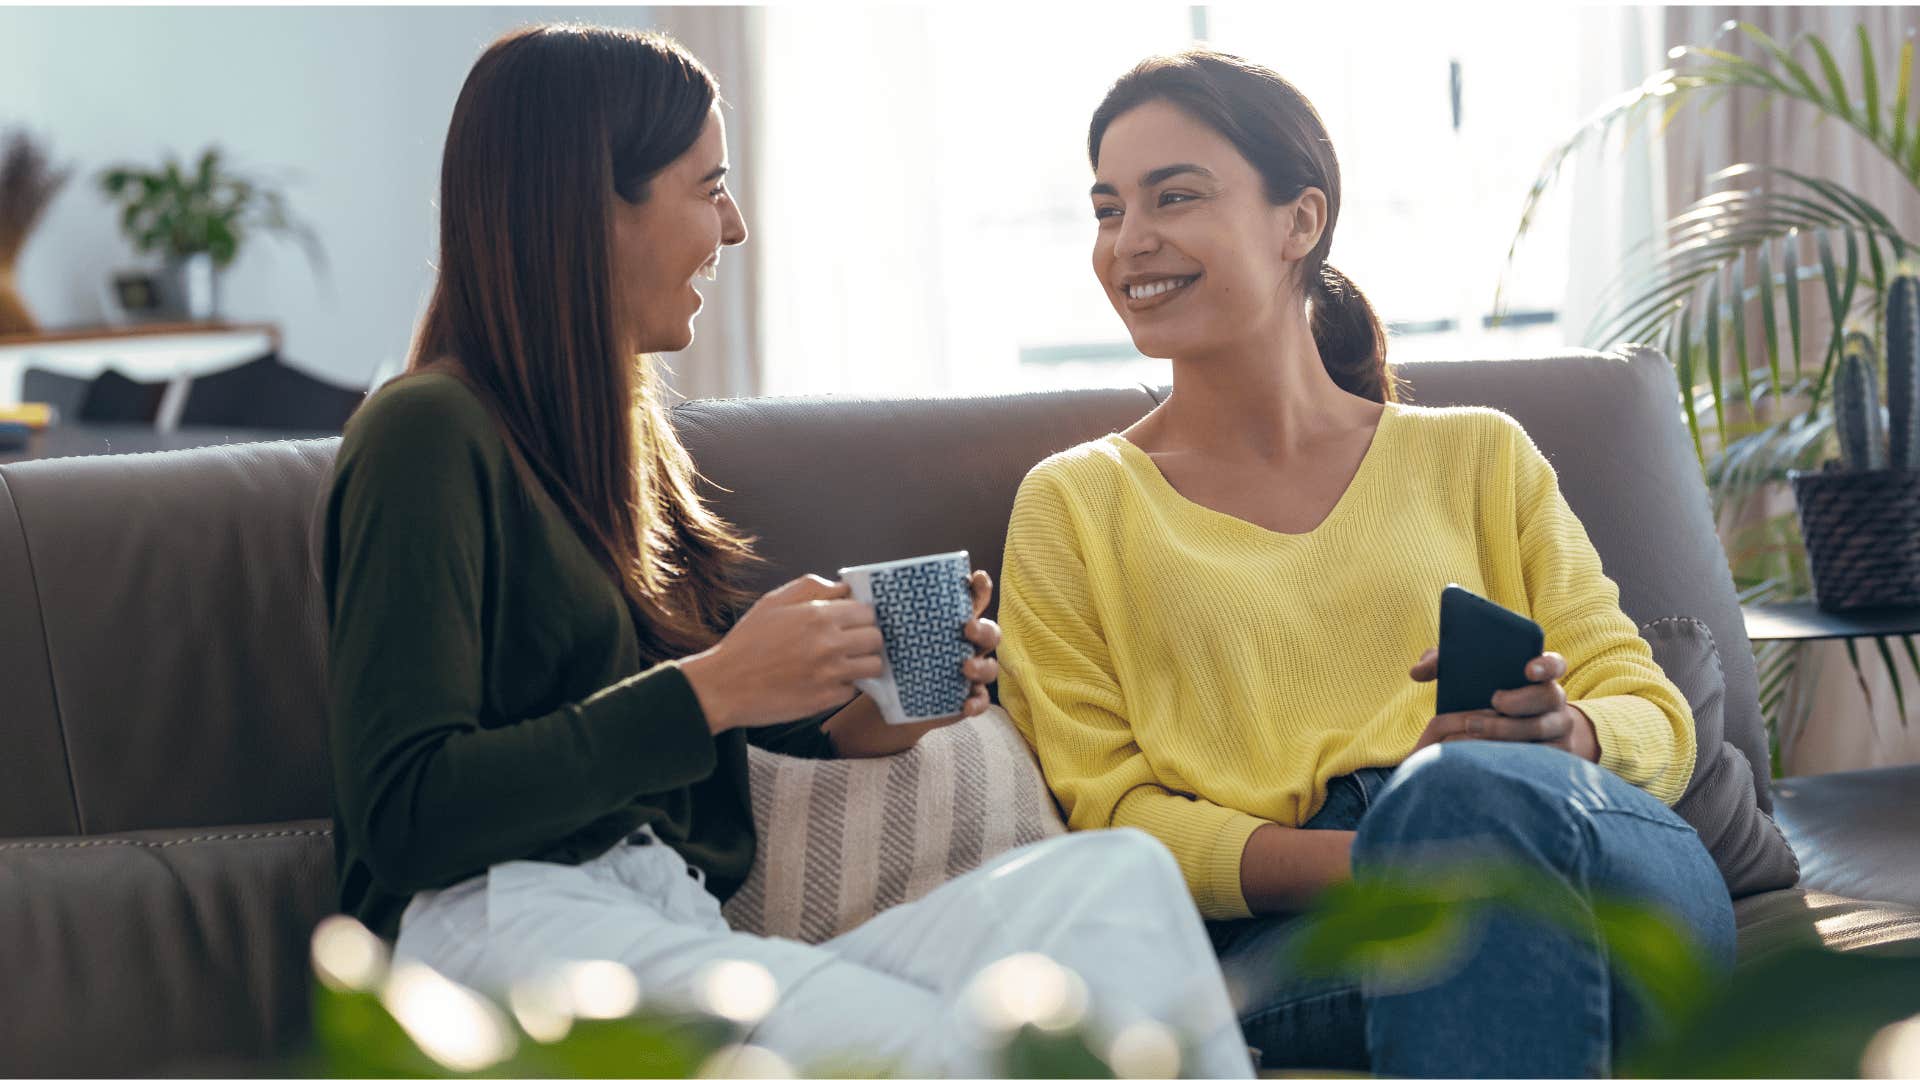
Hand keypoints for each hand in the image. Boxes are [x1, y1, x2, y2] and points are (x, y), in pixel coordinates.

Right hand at [681, 575, 883, 733]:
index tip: (850, 623)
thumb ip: (811, 587)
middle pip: (876, 638)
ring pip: (873, 666)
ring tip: (842, 663)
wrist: (724, 686)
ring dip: (862, 663)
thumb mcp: (773, 602)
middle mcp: (829, 644)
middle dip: (866, 639)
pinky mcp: (826, 699)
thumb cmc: (747, 642)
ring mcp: (830, 674)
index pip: (867, 612)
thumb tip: (843, 587)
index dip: (860, 617)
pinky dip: (842, 686)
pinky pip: (852, 690)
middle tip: (849, 644)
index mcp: (818, 615)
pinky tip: (823, 681)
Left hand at [821, 569, 1002, 757]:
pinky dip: (977, 701)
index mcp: (949, 623)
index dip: (979, 587)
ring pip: (990, 666)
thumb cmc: (891, 657)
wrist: (891, 699)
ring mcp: (968, 672)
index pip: (972, 599)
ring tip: (965, 667)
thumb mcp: (883, 633)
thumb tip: (844, 585)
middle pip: (989, 632)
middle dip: (983, 628)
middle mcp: (965, 645)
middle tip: (966, 628)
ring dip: (982, 665)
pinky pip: (980, 700)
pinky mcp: (965, 697)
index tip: (974, 578)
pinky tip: (965, 703)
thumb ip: (872, 610)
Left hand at [1408, 648, 1599, 761]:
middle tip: (1495, 700)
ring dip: (1511, 729)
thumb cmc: (1486, 697)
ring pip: (1543, 729)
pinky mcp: (1555, 755)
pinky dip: (1518, 755)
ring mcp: (1558, 728)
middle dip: (1522, 699)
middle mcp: (1554, 700)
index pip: (1554, 663)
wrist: (1514, 734)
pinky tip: (1491, 753)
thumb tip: (1417, 671)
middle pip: (1550, 696)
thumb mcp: (1469, 677)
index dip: (1545, 664)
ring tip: (1475, 727)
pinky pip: (1542, 757)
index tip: (1527, 668)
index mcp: (1539, 676)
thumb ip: (1443, 663)